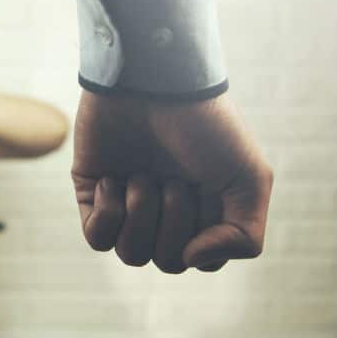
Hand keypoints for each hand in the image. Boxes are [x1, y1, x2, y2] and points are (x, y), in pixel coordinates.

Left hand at [71, 90, 272, 272]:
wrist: (151, 81)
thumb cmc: (203, 124)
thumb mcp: (249, 177)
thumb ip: (243, 235)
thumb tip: (192, 260)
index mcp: (201, 210)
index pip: (201, 260)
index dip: (204, 237)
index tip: (204, 191)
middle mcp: (164, 211)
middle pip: (167, 261)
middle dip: (173, 219)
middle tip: (172, 176)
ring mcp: (127, 202)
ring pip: (131, 255)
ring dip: (140, 214)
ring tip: (142, 175)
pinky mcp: (92, 192)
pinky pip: (96, 239)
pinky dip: (108, 213)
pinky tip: (112, 180)